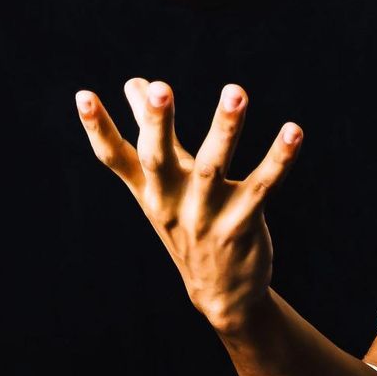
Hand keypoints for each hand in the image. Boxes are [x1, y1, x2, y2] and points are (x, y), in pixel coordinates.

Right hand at [75, 77, 300, 332]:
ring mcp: (205, 215)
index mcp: (148, 189)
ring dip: (224, 128)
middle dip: (158, 122)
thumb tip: (134, 82)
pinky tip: (293, 130)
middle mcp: (171, 202)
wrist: (220, 293)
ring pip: (211, 167)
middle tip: (160, 87)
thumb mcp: (163, 182)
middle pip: (158, 159)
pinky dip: (279, 157)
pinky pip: (262, 185)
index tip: (83, 96)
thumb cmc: (188, 222)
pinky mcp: (241, 224)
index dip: (97, 129)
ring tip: (235, 92)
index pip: (115, 158)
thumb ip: (150, 130)